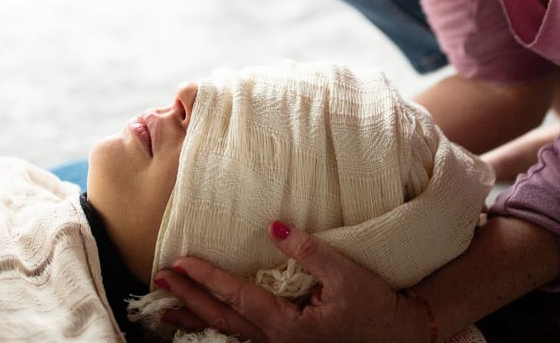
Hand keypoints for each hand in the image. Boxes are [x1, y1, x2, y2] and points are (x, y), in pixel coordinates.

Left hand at [153, 221, 433, 342]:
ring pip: (227, 334)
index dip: (206, 280)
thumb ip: (309, 250)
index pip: (236, 298)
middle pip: (222, 321)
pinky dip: (217, 329)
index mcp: (288, 326)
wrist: (398, 336)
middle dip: (188, 300)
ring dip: (196, 317)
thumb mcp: (345, 274)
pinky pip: (242, 338)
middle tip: (160, 281)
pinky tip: (205, 323)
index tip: (180, 264)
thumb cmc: (374, 306)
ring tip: (167, 308)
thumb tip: (274, 227)